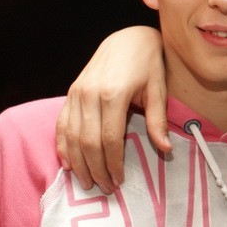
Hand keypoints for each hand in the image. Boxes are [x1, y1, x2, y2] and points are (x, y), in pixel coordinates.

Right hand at [56, 26, 169, 192]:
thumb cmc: (149, 63)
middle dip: (96, 169)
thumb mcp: (158, 89)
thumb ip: (157, 120)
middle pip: (88, 142)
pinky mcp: (71, 92)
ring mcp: (77, 92)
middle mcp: (90, 94)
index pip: (109, 139)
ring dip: (78, 163)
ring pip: (72, 136)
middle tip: (104, 188)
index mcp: (114, 94)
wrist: (128, 38)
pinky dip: (62, 145)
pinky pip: (62, 123)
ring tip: (88, 182)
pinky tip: (68, 163)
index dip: (113, 163)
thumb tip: (165, 149)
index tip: (119, 180)